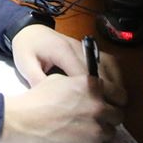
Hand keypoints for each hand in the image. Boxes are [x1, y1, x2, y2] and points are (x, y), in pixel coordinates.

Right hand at [0, 74, 122, 142]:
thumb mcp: (58, 81)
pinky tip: (76, 140)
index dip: (115, 99)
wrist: (22, 123)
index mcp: (91, 86)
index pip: (119, 94)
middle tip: (94, 118)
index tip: (111, 103)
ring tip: (81, 130)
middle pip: (117, 115)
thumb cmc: (36, 101)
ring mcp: (97, 128)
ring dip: (99, 131)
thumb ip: (80, 83)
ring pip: (110, 132)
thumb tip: (91, 90)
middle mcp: (98, 106)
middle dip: (108, 117)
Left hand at [10, 25, 126, 107]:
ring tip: (116, 102)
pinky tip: (114, 88)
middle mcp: (78, 48)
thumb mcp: (26, 64)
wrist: (29, 30)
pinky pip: (108, 60)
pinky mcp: (89, 49)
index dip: (92, 93)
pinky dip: (115, 74)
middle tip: (111, 112)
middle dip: (108, 91)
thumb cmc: (27, 47)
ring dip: (115, 83)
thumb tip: (51, 101)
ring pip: (109, 64)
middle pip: (100, 71)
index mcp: (62, 51)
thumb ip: (38, 81)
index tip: (96, 110)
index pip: (83, 74)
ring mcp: (86, 47)